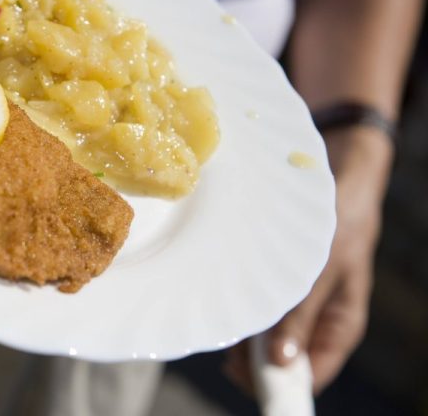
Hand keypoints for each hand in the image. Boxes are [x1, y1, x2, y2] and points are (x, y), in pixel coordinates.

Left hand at [224, 126, 392, 394]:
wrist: (339, 171)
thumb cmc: (340, 219)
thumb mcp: (325, 267)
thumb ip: (302, 313)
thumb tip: (282, 362)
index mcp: (338, 323)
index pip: (312, 371)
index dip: (281, 383)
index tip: (247, 379)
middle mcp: (314, 316)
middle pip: (282, 357)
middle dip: (253, 362)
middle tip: (221, 354)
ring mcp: (293, 298)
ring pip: (264, 332)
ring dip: (241, 333)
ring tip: (215, 325)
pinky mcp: (273, 278)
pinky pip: (254, 303)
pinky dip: (237, 306)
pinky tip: (216, 300)